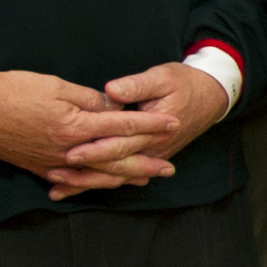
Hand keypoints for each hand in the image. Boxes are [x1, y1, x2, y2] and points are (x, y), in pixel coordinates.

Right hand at [0, 68, 175, 196]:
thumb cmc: (11, 90)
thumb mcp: (56, 85)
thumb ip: (88, 99)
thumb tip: (113, 108)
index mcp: (75, 126)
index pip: (122, 127)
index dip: (150, 126)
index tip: (172, 124)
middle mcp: (68, 150)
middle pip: (115, 160)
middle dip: (145, 163)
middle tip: (169, 167)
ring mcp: (53, 163)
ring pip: (96, 175)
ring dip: (122, 177)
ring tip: (144, 179)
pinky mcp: (38, 168)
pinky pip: (71, 181)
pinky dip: (89, 185)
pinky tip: (101, 186)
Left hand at [44, 59, 233, 191]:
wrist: (212, 96)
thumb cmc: (185, 83)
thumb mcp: (163, 77)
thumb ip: (136, 85)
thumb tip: (112, 91)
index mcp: (154, 130)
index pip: (121, 143)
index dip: (95, 149)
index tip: (70, 152)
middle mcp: (153, 149)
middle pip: (115, 166)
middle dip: (84, 171)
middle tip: (55, 172)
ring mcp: (151, 157)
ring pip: (116, 177)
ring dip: (87, 184)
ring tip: (58, 189)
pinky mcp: (147, 158)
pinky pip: (121, 176)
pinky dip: (98, 184)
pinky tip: (74, 189)